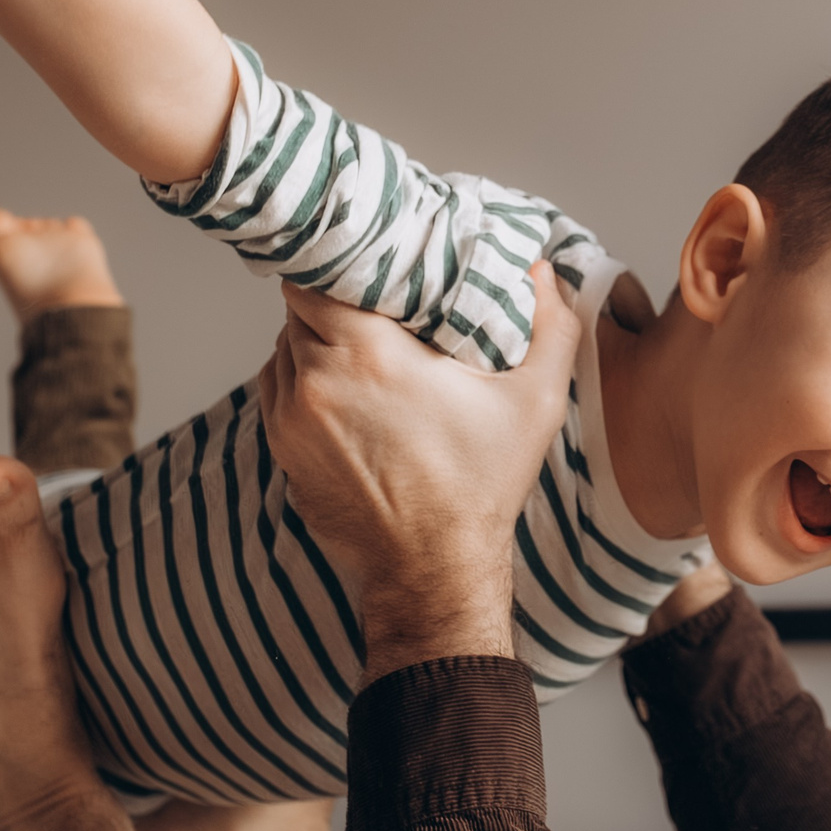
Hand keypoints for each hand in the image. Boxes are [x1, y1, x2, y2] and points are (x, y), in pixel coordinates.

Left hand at [262, 264, 582, 680]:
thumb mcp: (536, 402)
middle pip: (298, 307)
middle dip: (332, 299)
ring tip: (363, 351)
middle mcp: (317, 381)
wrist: (433, 569)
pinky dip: (306, 382)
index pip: (317, 274)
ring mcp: (291, 419)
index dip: (340, 261)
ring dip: (316, 341)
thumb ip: (550, 326)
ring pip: (285, 348)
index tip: (370, 262)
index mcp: (369, 355)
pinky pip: (280, 391)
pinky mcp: (283, 450)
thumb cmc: (481, 487)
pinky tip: (348, 395)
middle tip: (374, 304)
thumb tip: (540, 272)